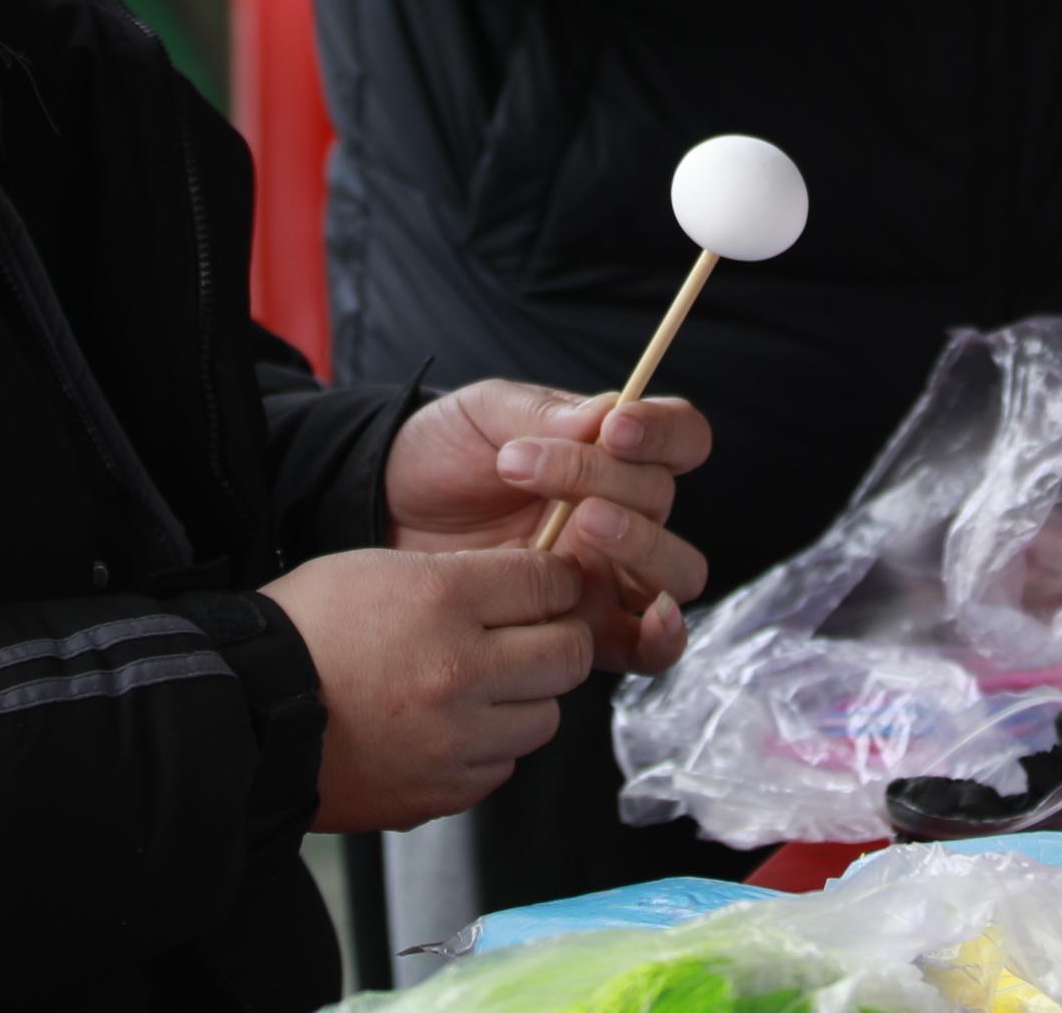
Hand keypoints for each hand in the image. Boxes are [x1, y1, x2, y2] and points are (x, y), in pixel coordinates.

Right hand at [263, 545, 597, 832]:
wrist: (244, 716)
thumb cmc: (303, 632)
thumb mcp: (377, 568)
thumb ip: (459, 577)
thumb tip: (524, 586)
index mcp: (442, 602)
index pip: (549, 583)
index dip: (556, 580)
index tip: (550, 586)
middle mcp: (459, 672)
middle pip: (568, 655)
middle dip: (558, 639)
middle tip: (534, 636)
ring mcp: (454, 740)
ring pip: (544, 718)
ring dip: (525, 700)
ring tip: (484, 688)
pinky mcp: (441, 791)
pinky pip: (501, 767)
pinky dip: (488, 748)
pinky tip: (451, 729)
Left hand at [381, 380, 710, 673]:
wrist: (382, 515)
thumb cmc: (438, 456)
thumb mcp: (481, 415)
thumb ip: (543, 414)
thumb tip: (608, 413)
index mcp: (609, 454)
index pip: (679, 437)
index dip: (663, 430)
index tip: (614, 429)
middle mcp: (621, 515)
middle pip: (664, 502)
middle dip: (615, 482)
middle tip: (537, 472)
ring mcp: (605, 576)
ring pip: (673, 572)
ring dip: (640, 545)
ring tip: (580, 525)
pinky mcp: (582, 631)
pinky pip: (648, 648)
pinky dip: (663, 636)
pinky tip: (646, 618)